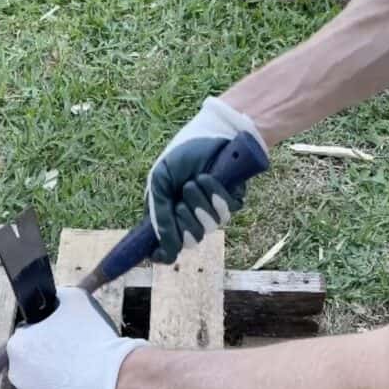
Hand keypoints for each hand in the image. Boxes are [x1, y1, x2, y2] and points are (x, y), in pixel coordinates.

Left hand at [7, 287, 145, 388]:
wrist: (114, 381)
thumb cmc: (93, 339)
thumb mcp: (75, 300)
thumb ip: (57, 297)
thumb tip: (53, 298)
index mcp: (17, 345)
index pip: (28, 332)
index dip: (46, 330)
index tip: (63, 333)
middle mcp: (16, 373)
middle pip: (31, 357)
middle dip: (47, 353)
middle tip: (72, 350)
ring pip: (41, 379)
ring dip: (55, 372)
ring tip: (79, 367)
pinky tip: (80, 384)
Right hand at [147, 97, 267, 263]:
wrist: (212, 133)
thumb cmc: (182, 154)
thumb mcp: (160, 181)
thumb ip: (159, 215)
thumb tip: (164, 247)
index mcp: (168, 215)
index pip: (166, 247)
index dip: (163, 253)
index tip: (159, 254)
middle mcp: (189, 217)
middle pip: (190, 241)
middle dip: (185, 221)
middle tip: (181, 201)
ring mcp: (210, 211)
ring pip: (209, 227)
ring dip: (200, 203)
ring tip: (196, 181)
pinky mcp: (230, 203)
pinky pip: (226, 212)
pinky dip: (216, 194)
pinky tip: (210, 178)